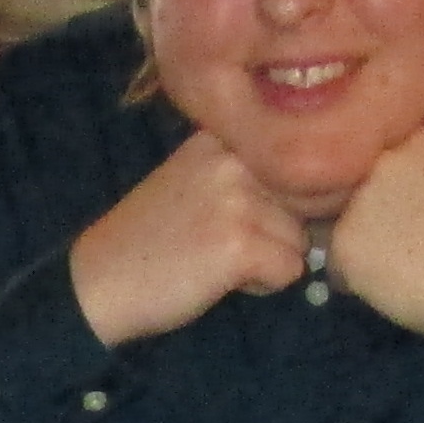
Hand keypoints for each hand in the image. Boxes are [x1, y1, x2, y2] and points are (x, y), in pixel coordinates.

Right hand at [65, 132, 310, 349]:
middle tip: (221, 242)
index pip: (296, 162)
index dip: (284, 199)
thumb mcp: (194, 179)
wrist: (97, 281)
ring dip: (270, 259)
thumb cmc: (148, 238)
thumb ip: (246, 172)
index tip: (247, 216)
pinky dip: (263, 286)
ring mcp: (237, 199)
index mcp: (222, 137)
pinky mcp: (240, 243)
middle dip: (276, 231)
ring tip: (218, 260)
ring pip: (300, 239)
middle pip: (304, 203)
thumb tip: (326, 189)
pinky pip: (291, 271)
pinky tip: (220, 278)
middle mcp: (233, 159)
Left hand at [328, 122, 423, 350]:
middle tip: (407, 239)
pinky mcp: (344, 243)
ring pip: (350, 221)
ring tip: (398, 266)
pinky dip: (355, 276)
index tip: (420, 208)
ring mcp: (360, 201)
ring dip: (366, 242)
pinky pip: (339, 261)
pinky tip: (387, 286)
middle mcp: (385, 161)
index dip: (406, 186)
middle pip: (369, 185)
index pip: (398, 155)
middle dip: (380, 209)